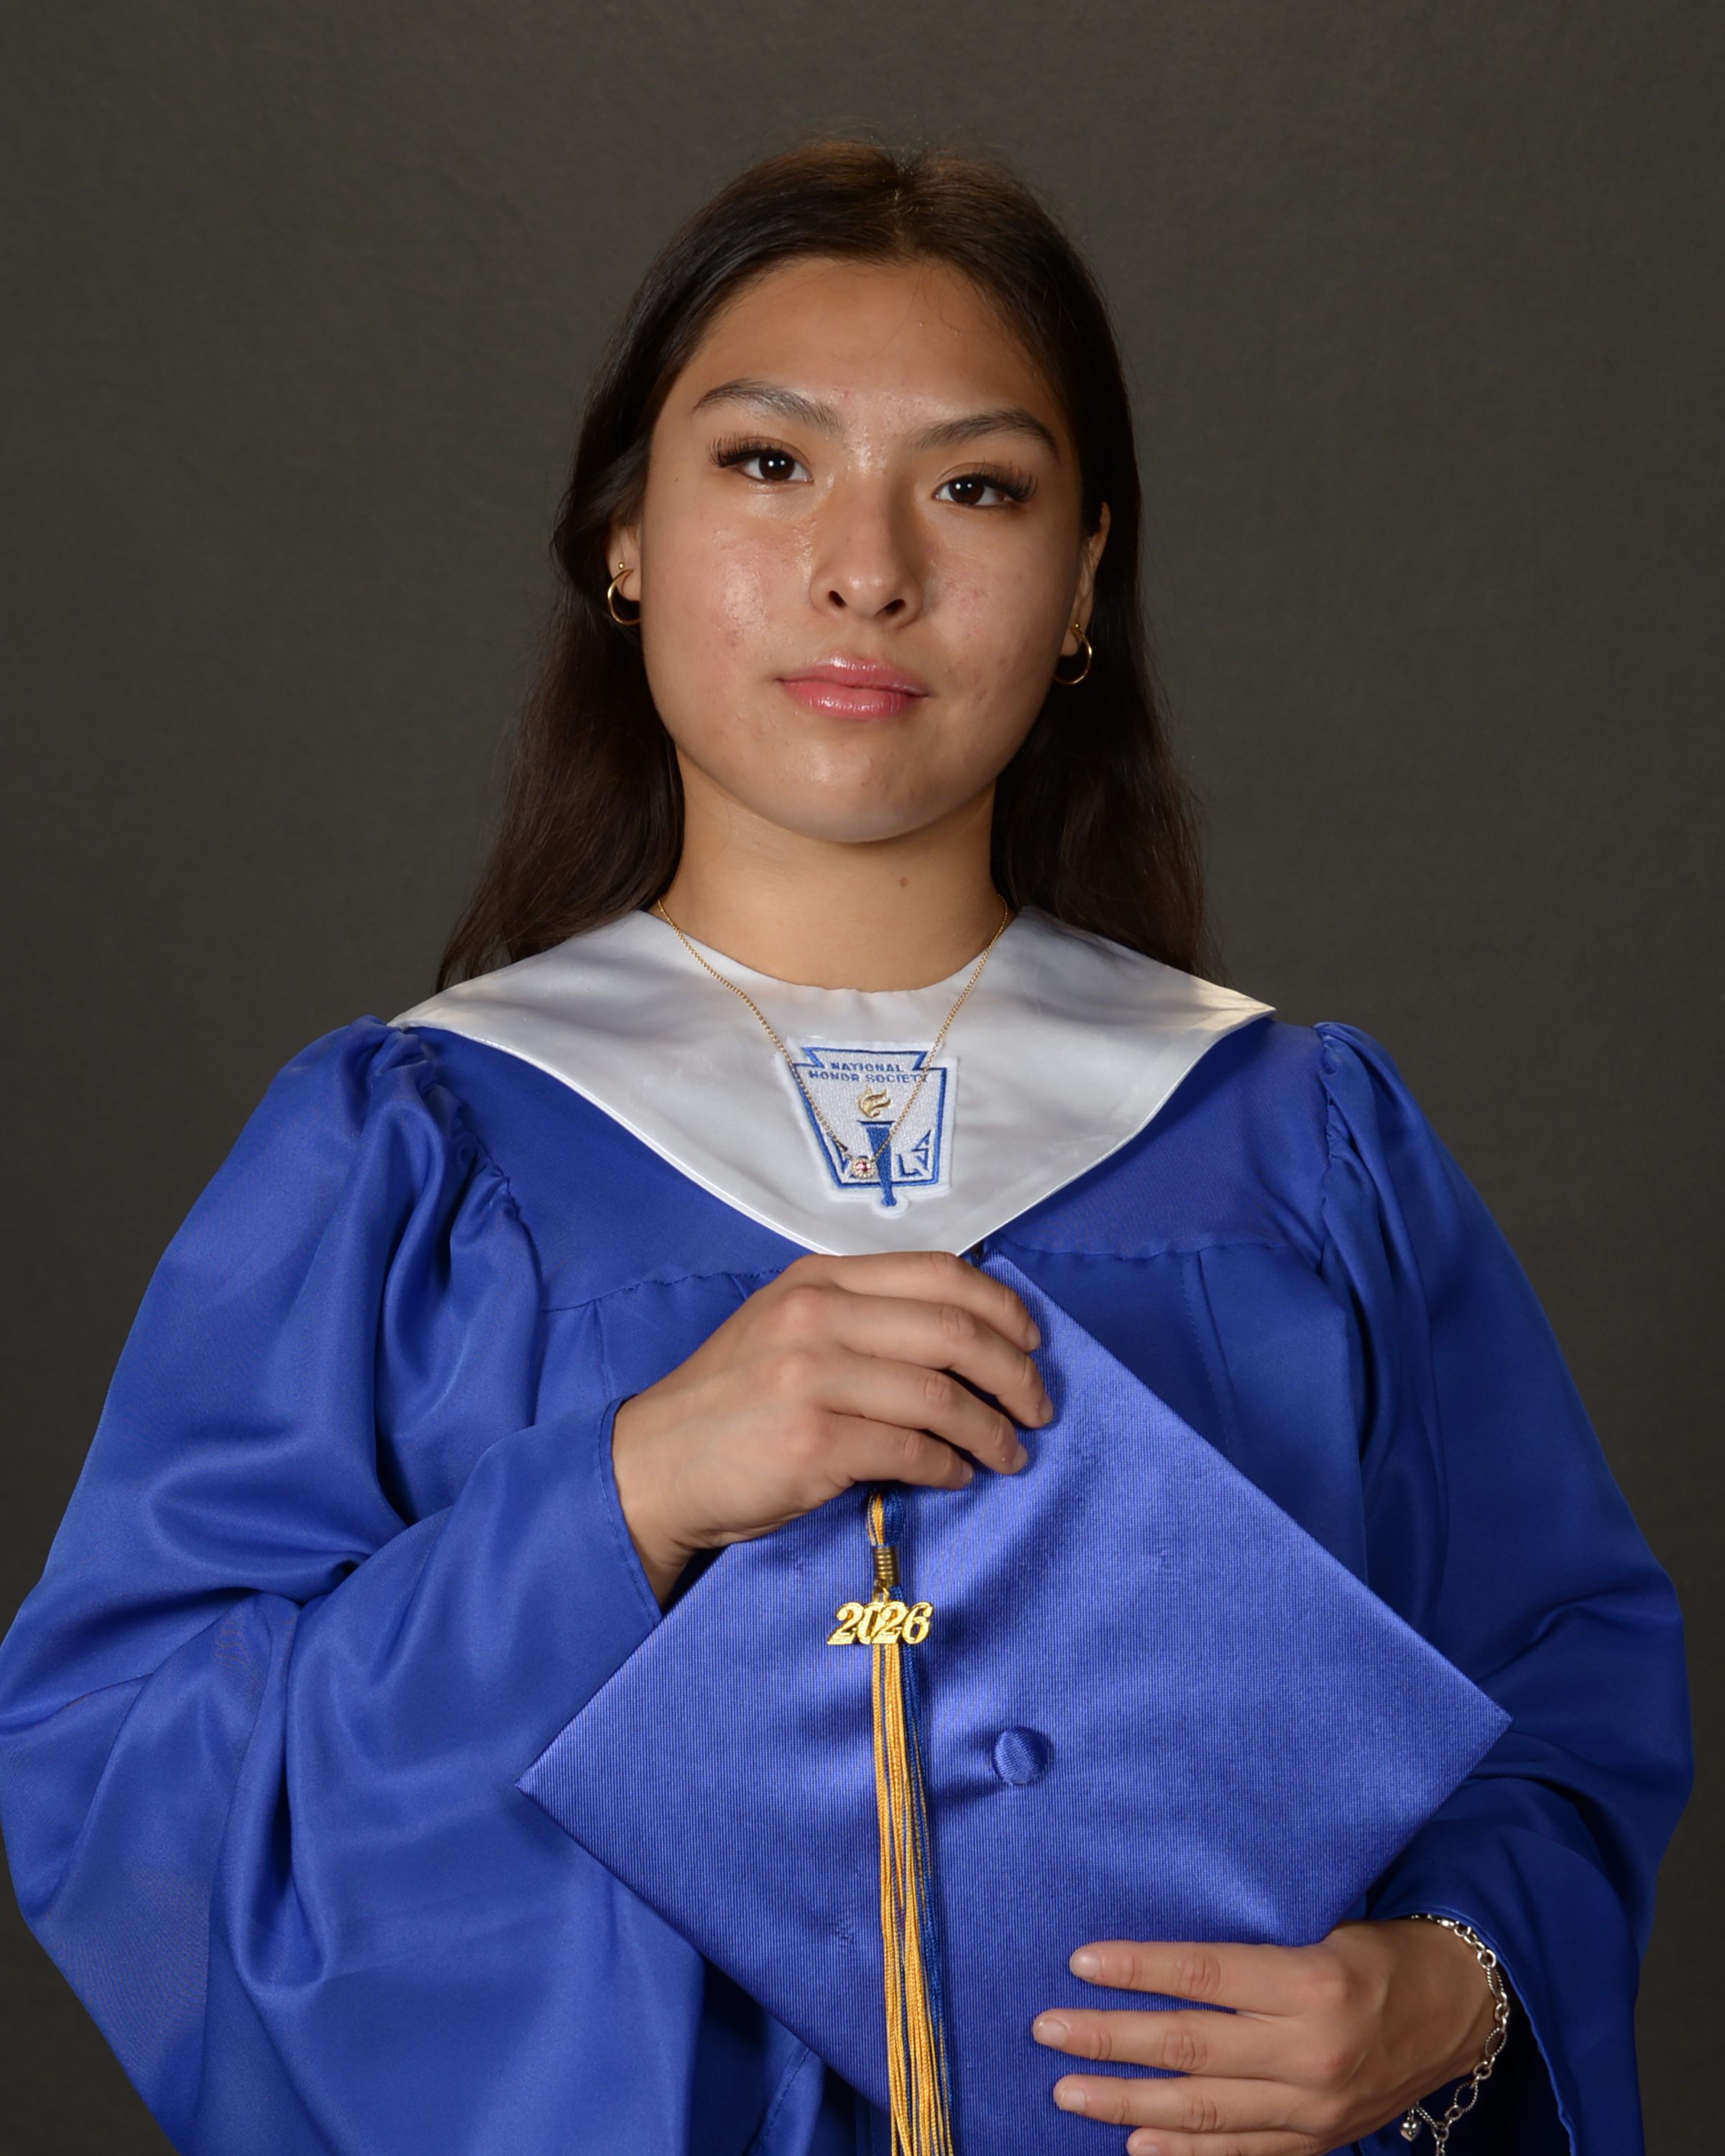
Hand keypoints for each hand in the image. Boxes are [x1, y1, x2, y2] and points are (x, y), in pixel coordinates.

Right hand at [611, 1250, 1050, 1600]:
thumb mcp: (787, 1328)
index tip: (1033, 1342)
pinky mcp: (810, 1443)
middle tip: (1039, 1408)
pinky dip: (949, 1466)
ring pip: (941, 1395)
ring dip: (992, 1430)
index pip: (939, 1272)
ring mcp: (810, 1378)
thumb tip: (966, 1337)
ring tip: (1010, 1453)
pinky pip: (910, 1450)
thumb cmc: (731, 1403)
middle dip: (1015, 1373)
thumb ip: (862, 1318)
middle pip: (954, 1331)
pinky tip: (956, 1476)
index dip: (1002, 1307)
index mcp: (818, 1280)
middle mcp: (816, 1317)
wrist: (652, 1466)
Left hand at [1030, 1919, 1496, 2154]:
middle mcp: (1311, 2052)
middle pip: (1190, 2049)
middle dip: (1110, 2040)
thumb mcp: (1321, 1927)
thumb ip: (1250, 1948)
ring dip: (1125, 2103)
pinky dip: (1181, 2153)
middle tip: (1047, 2030)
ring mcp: (1314, 2109)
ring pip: (1202, 2112)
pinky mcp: (1318, 2143)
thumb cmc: (1376, 1952)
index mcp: (1313, 1982)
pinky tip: (1132, 2144)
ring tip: (1067, 2090)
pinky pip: (1239, 2153)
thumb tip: (1159, 1948)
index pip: (1205, 1976)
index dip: (1139, 1969)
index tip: (1080, 1962)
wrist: (1458, 2012)